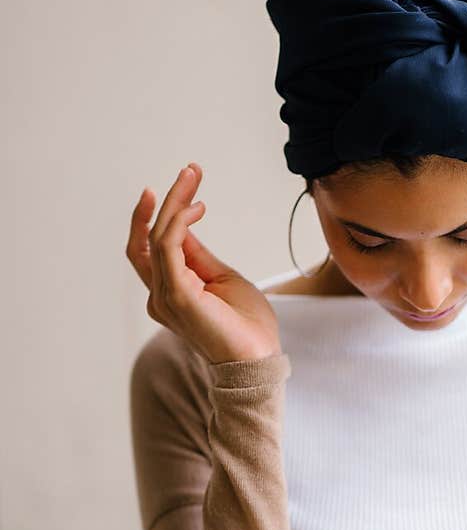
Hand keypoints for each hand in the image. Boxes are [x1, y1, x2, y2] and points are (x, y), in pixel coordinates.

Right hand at [125, 161, 282, 364]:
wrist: (258, 358)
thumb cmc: (245, 324)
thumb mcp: (221, 277)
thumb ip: (197, 255)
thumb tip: (183, 226)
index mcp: (169, 293)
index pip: (150, 248)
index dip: (157, 215)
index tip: (183, 185)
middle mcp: (159, 296)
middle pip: (144, 240)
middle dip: (161, 202)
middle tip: (188, 171)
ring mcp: (164, 297)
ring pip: (156, 238)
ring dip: (173, 203)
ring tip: (193, 179)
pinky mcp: (177, 296)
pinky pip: (167, 248)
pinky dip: (177, 222)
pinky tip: (197, 208)